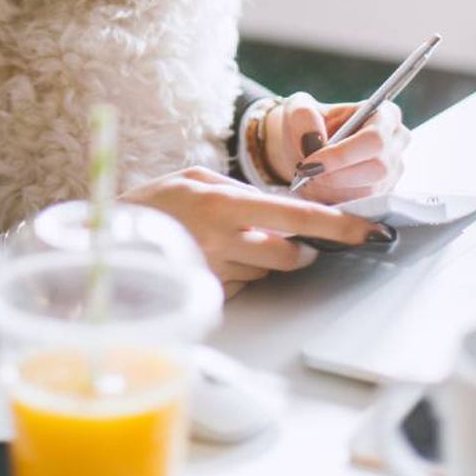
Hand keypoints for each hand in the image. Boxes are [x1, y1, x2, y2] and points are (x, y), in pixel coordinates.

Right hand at [121, 165, 390, 298]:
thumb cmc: (151, 204)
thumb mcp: (194, 179)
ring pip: (266, 271)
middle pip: (290, 254)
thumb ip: (240, 191)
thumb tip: (281, 206)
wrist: (105, 243)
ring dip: (260, 257)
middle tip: (284, 235)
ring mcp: (215, 274)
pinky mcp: (208, 296)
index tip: (370, 231)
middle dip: (297, 247)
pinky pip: (242, 286)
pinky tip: (213, 257)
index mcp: (224, 205)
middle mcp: (223, 243)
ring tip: (226, 240)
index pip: (296, 218)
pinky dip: (238, 272)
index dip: (338, 226)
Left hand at [260, 92, 409, 204]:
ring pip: (368, 192)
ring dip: (332, 189)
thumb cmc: (307, 123)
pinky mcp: (384, 194)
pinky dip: (335, 200)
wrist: (306, 147)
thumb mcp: (297, 110)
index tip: (310, 164)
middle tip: (306, 175)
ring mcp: (394, 171)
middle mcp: (397, 142)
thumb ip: (303, 117)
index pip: (374, 139)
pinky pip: (362, 207)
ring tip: (309, 178)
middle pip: (378, 169)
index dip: (342, 155)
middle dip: (337, 176)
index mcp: (385, 114)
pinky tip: (318, 187)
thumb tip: (312, 140)